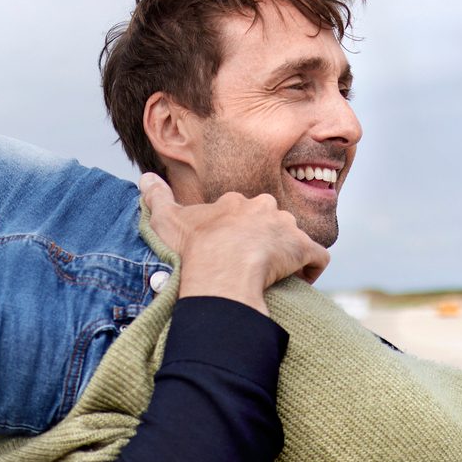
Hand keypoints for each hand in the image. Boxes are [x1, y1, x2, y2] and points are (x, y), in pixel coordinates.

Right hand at [141, 174, 328, 315]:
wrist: (221, 267)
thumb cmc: (193, 246)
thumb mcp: (166, 219)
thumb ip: (156, 197)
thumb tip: (145, 177)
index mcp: (236, 202)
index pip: (243, 212)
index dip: (238, 232)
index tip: (230, 250)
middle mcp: (265, 208)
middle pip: (270, 222)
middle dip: (265, 240)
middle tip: (251, 265)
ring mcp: (286, 228)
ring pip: (293, 239)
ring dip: (286, 256)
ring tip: (271, 278)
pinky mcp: (303, 249)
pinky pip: (316, 257)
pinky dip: (310, 269)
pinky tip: (296, 283)